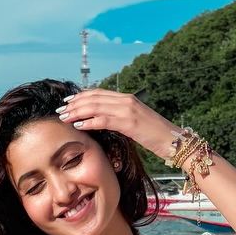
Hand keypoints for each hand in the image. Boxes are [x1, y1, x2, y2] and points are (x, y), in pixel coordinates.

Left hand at [56, 89, 181, 164]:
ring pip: (96, 107)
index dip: (81, 96)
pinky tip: (79, 125)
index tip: (68, 102)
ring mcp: (128, 110)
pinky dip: (90, 121)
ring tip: (65, 117)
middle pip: (94, 98)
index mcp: (127, 98)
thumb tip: (103, 121)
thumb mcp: (136, 122)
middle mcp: (126, 100)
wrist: (174, 141)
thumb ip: (120, 117)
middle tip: (61, 110)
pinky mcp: (130, 123)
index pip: (99, 93)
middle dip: (75, 104)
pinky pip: (104, 120)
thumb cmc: (156, 135)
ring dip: (77, 112)